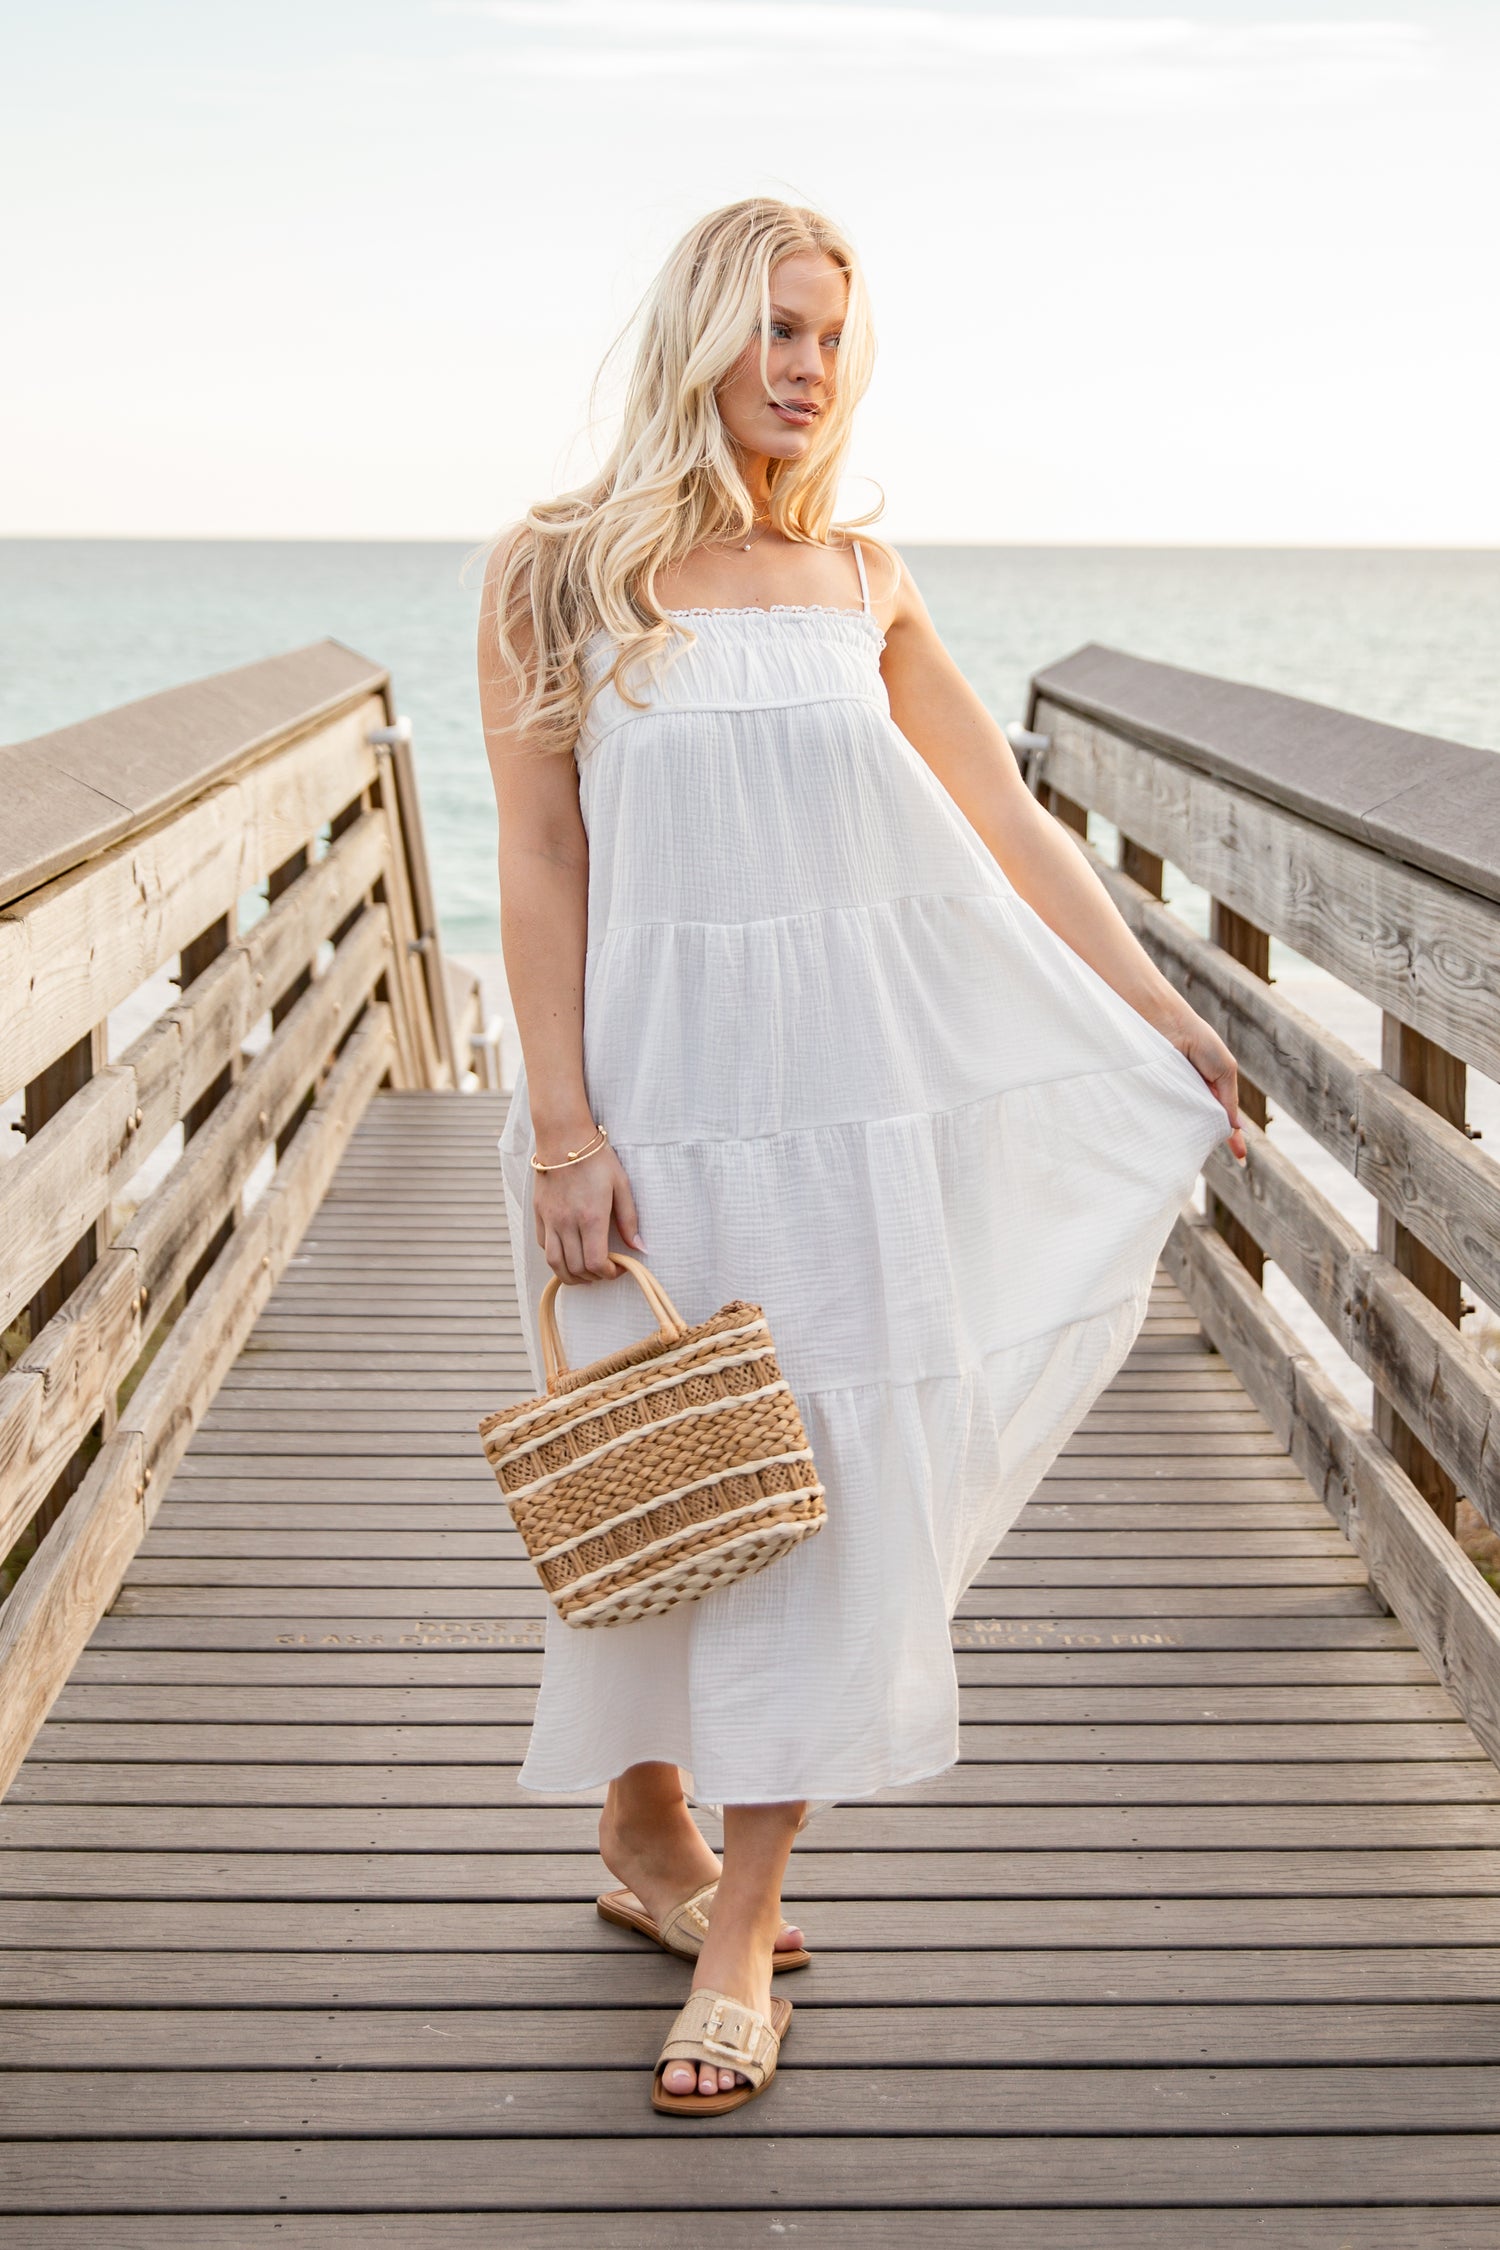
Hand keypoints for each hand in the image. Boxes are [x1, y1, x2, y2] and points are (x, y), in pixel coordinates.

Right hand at [534, 1141, 645, 1284]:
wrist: (564, 1138)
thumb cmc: (596, 1159)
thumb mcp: (621, 1185)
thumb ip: (629, 1219)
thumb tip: (639, 1247)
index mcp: (591, 1217)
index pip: (596, 1263)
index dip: (609, 1274)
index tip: (619, 1268)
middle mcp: (567, 1223)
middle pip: (577, 1268)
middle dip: (594, 1277)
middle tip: (605, 1270)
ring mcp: (550, 1220)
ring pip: (555, 1263)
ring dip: (571, 1276)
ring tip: (585, 1274)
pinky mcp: (539, 1214)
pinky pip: (544, 1246)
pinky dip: (556, 1258)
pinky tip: (568, 1254)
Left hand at [1153, 1002, 1247, 1162]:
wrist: (1164, 1022)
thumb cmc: (1198, 1041)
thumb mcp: (1223, 1069)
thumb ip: (1228, 1098)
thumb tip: (1234, 1127)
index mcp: (1212, 1088)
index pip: (1225, 1118)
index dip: (1233, 1138)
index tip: (1241, 1159)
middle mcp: (1193, 1095)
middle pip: (1204, 1124)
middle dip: (1207, 1140)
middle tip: (1204, 1156)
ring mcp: (1174, 1095)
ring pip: (1184, 1123)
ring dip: (1187, 1135)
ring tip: (1190, 1153)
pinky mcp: (1155, 1094)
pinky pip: (1164, 1114)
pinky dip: (1169, 1125)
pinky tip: (1171, 1138)